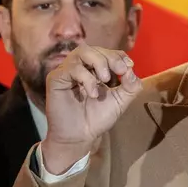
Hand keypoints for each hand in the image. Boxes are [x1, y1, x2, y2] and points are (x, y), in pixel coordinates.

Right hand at [41, 43, 141, 173]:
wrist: (80, 137)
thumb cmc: (98, 118)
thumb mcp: (121, 101)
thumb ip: (131, 85)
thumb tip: (131, 69)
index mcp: (96, 69)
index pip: (108, 52)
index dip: (119, 56)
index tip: (128, 68)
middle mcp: (81, 66)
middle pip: (95, 49)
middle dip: (111, 58)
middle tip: (120, 72)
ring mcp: (67, 71)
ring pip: (82, 52)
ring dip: (98, 62)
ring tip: (105, 80)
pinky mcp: (56, 78)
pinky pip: (70, 68)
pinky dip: (86, 77)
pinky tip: (93, 93)